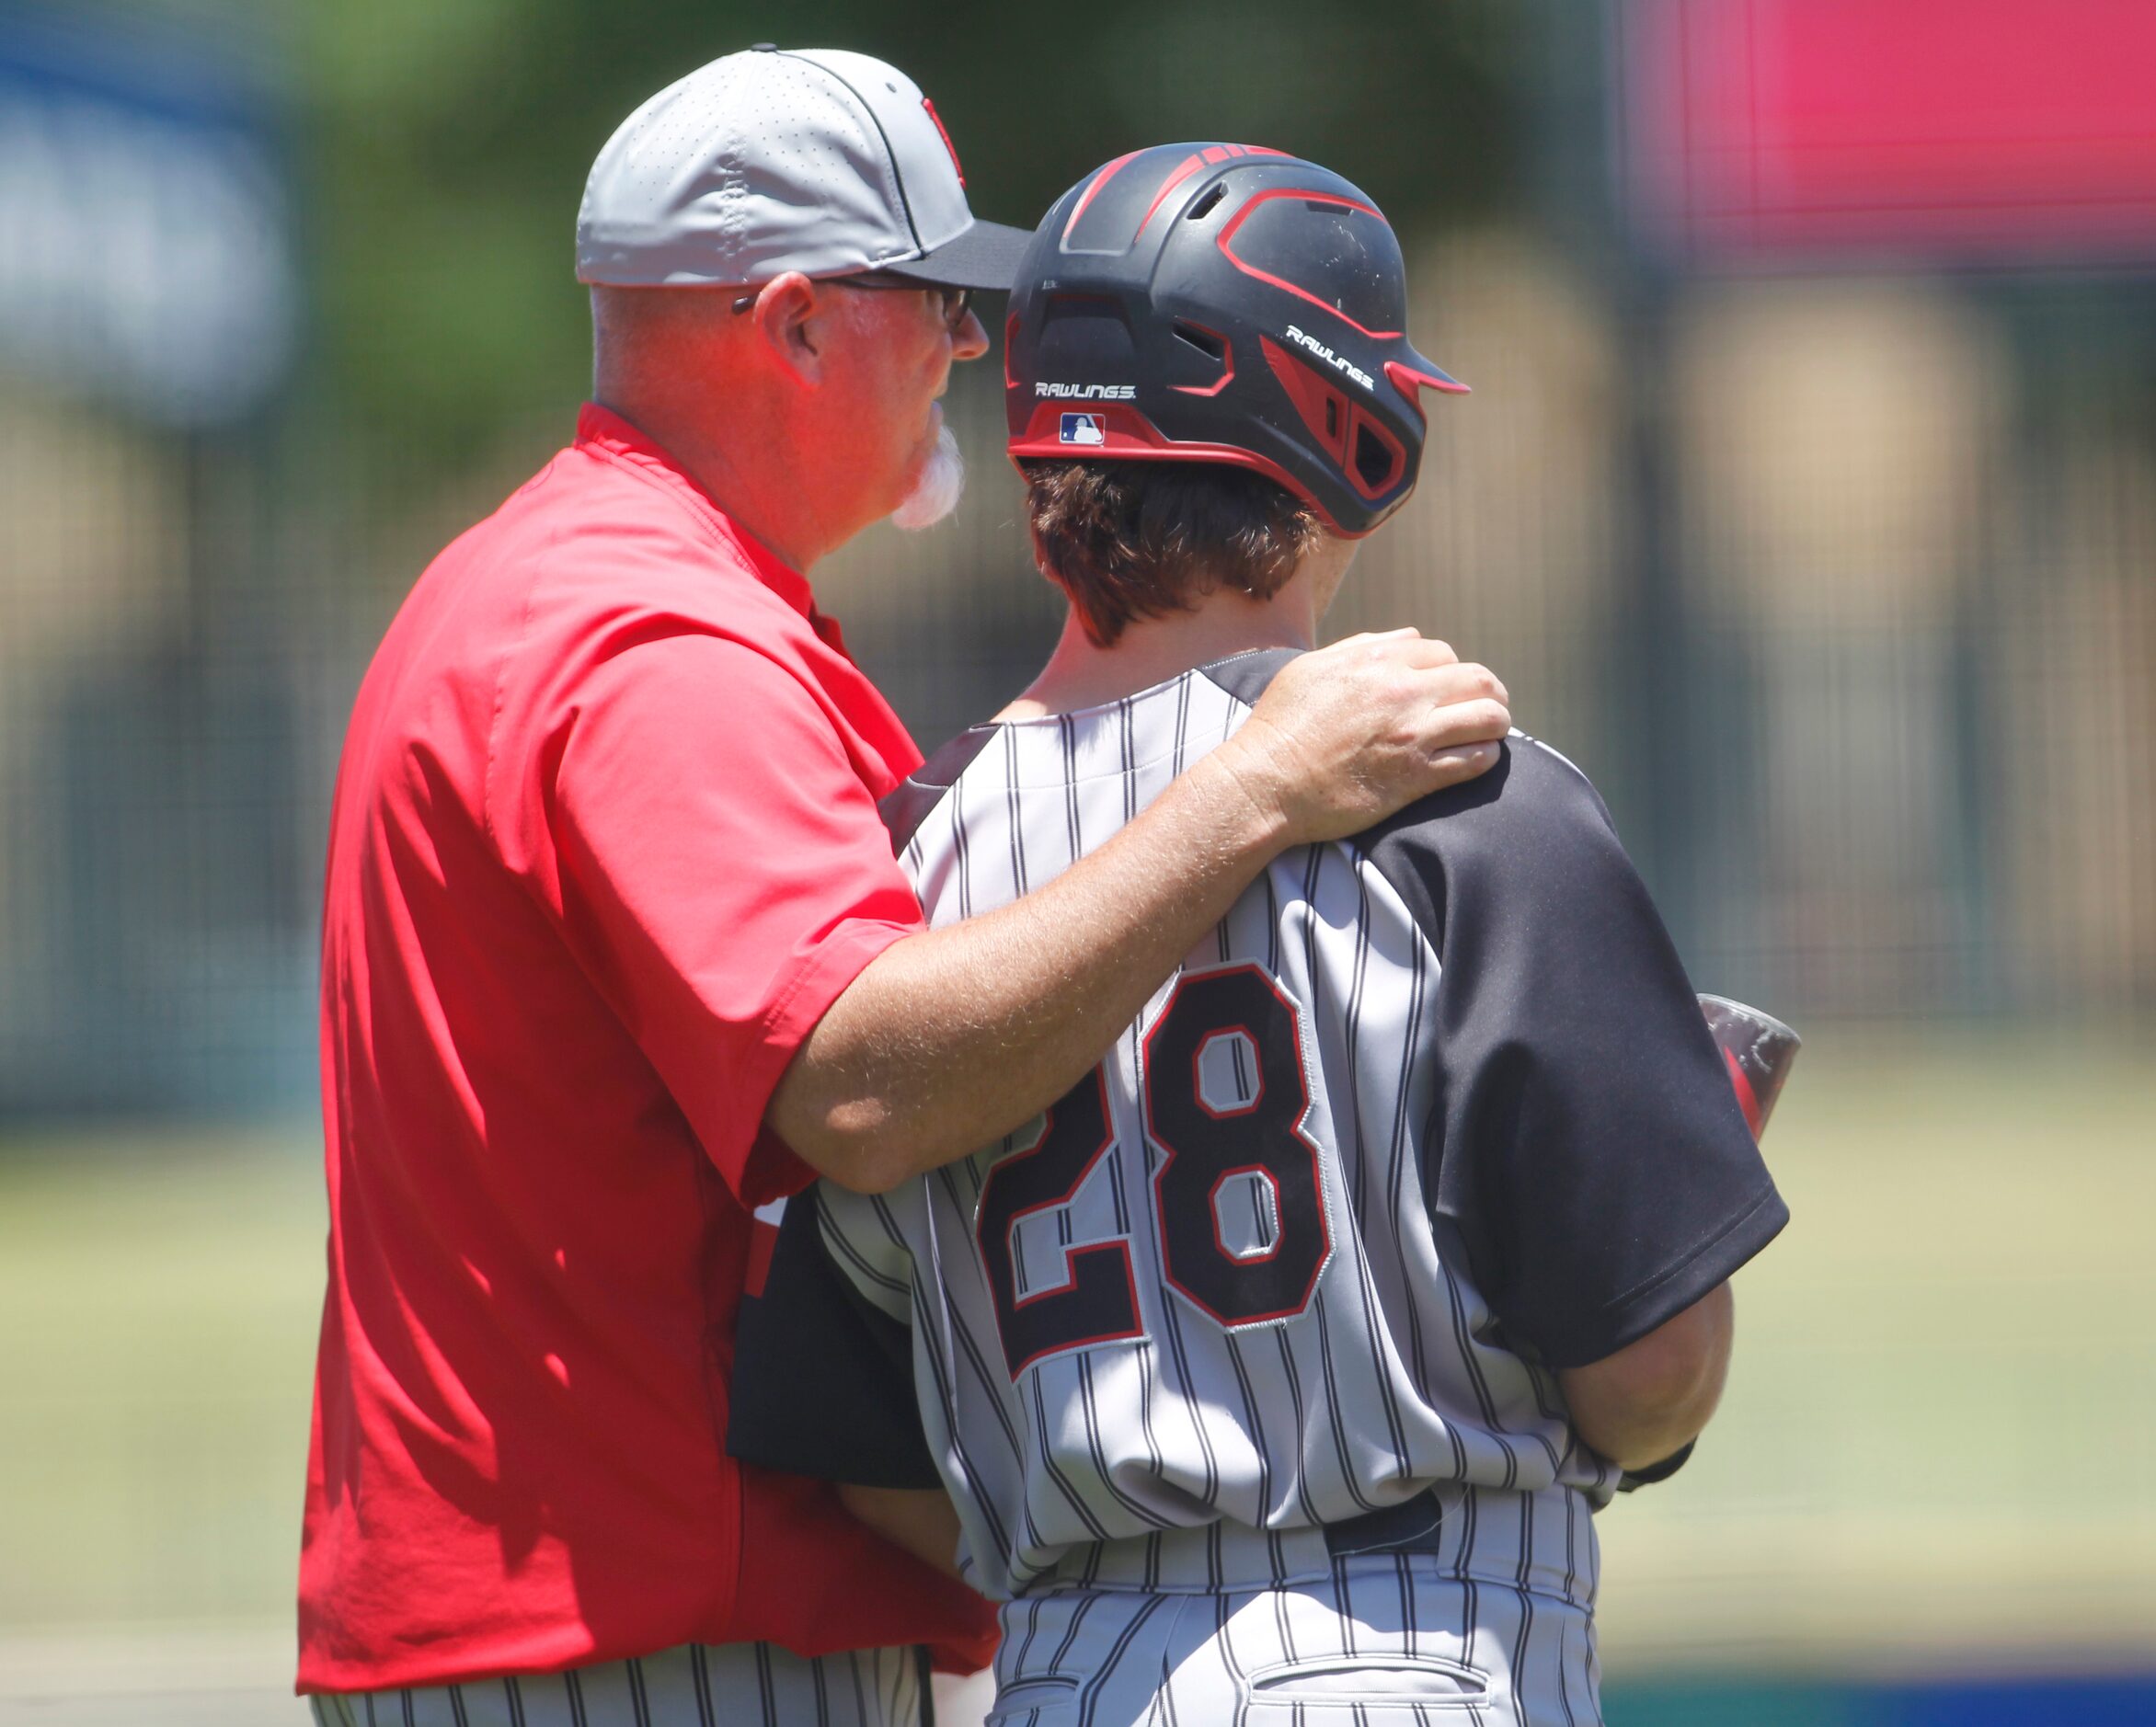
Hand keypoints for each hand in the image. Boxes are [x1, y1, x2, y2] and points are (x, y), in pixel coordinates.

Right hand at [1214, 630, 1509, 846]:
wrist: (1265, 784)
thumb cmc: (1279, 728)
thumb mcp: (1309, 669)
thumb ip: (1359, 648)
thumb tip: (1403, 641)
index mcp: (1376, 661)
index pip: (1440, 652)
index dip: (1447, 670)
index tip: (1444, 689)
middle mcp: (1402, 692)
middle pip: (1477, 678)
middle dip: (1487, 691)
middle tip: (1485, 707)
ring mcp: (1413, 734)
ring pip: (1489, 716)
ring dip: (1496, 723)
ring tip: (1490, 732)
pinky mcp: (1417, 777)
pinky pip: (1477, 760)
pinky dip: (1485, 757)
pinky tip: (1475, 760)